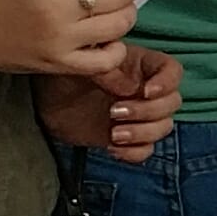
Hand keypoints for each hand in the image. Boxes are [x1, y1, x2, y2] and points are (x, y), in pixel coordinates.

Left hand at [37, 53, 181, 163]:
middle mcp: (144, 90)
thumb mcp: (82, 63)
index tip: (146, 92)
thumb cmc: (63, 74)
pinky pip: (146, 150)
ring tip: (114, 134)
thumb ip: (106, 70)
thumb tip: (130, 88)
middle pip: (172, 103)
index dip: (167, 82)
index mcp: (140, 66)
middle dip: (148, 112)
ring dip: (143, 133)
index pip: (172, 71)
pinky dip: (134, 152)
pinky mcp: (127, 138)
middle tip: (115, 113)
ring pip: (164, 127)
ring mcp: (137, 116)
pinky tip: (112, 148)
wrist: (44, 102)